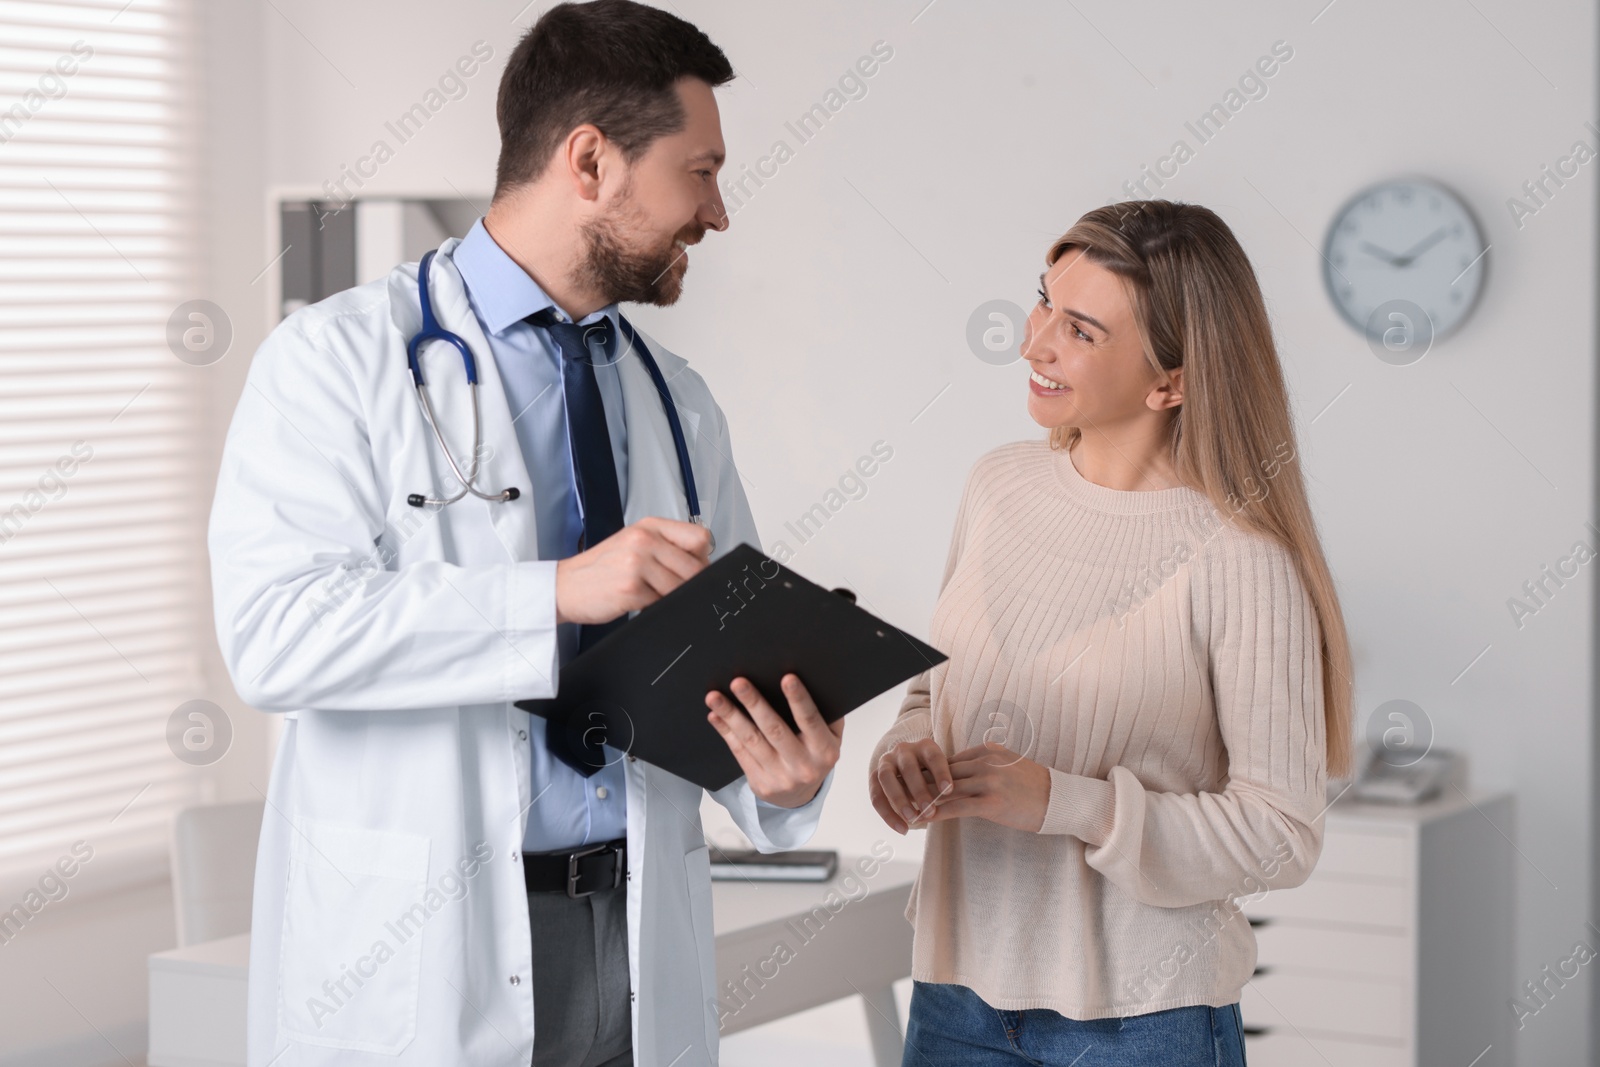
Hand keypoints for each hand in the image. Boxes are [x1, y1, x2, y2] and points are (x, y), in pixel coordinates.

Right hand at [555, 517, 711, 624]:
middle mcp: (643, 540)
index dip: (702, 558)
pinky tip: (642, 604)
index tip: (693, 569)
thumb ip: (666, 547)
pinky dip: (657, 608)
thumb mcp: (634, 544)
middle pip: (695, 568)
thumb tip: (703, 565)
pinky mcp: (630, 589)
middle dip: (691, 585)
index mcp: (649, 526)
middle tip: (674, 591)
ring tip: (654, 596)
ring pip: (681, 588)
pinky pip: (662, 604)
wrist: (564, 586)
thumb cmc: (601, 568)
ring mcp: (636, 564)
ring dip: (673, 599)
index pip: (700, 538)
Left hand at [706, 674, 842, 807]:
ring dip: (731, 716)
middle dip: (755, 703)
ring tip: (715, 697)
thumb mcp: (830, 737)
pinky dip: (726, 732)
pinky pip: (739, 753)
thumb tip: (810, 680)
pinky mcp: (760, 784)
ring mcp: (780, 777)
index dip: (799, 699)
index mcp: (824, 750)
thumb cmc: (814, 755)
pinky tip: (715, 716)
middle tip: (739, 683)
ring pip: (751, 741)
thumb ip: (825, 714)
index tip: (787, 678)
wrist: (800, 796)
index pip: (810, 721)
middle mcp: (803, 765)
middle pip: (774, 730)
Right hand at [869, 738, 952, 833]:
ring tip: (912, 820)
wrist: (910, 771)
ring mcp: (886, 762)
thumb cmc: (934, 777)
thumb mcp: (942, 774)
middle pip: (909, 768)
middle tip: (929, 811)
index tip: (949, 791)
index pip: (933, 757)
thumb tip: (960, 803)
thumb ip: (946, 785)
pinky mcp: (874, 777)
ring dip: (899, 801)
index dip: (941, 773)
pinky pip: (876, 796)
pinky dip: (888, 814)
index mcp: (924, 747)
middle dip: (919, 791)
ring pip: (887, 779)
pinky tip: (903, 829)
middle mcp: (903, 750)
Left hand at [918, 742, 1050, 832]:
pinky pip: (956, 807)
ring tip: (906, 809)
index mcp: (988, 751)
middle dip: (920, 784)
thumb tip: (958, 772)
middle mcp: (985, 762)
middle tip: (899, 794)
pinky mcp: (992, 803)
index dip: (929, 773)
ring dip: (924, 800)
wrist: (1060, 800)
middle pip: (943, 772)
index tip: (911, 781)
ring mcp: (988, 781)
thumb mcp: (1008, 765)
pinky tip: (924, 819)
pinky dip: (937, 813)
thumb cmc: (1034, 787)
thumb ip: (984, 764)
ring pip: (946, 789)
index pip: (949, 760)